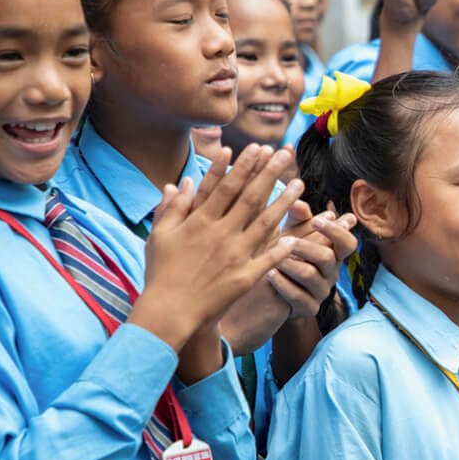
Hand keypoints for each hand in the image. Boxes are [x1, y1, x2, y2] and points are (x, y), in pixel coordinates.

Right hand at [132, 145, 302, 351]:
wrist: (169, 312)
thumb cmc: (160, 273)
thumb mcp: (159, 235)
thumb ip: (172, 208)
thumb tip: (180, 183)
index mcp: (200, 222)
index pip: (225, 186)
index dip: (242, 165)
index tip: (256, 147)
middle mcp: (221, 234)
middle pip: (251, 198)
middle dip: (269, 173)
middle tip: (285, 154)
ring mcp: (235, 256)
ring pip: (265, 224)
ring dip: (284, 203)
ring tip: (299, 185)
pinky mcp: (245, 278)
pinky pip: (268, 260)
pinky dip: (281, 248)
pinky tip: (295, 236)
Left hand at [270, 201, 357, 320]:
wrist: (266, 291)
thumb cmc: (282, 255)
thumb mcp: (290, 234)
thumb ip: (296, 219)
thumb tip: (298, 202)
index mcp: (332, 253)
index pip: (348, 242)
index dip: (337, 231)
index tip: (318, 220)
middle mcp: (331, 273)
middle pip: (328, 258)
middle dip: (306, 247)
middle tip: (286, 240)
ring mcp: (321, 292)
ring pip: (311, 275)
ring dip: (291, 264)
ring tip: (274, 257)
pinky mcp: (308, 309)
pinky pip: (298, 296)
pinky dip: (282, 283)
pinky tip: (269, 273)